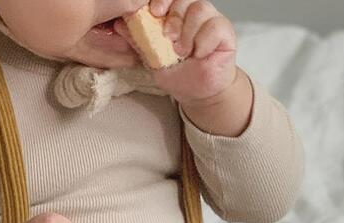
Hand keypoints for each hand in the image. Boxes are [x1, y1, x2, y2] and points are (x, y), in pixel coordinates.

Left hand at [115, 0, 237, 106]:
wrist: (197, 93)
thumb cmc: (179, 73)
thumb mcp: (153, 58)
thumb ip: (138, 40)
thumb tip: (119, 24)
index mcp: (177, 15)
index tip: (155, 12)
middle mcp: (193, 13)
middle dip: (174, 16)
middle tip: (169, 37)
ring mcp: (210, 21)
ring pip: (200, 8)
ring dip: (188, 31)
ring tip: (183, 51)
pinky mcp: (225, 32)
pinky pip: (215, 26)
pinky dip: (204, 41)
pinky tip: (199, 54)